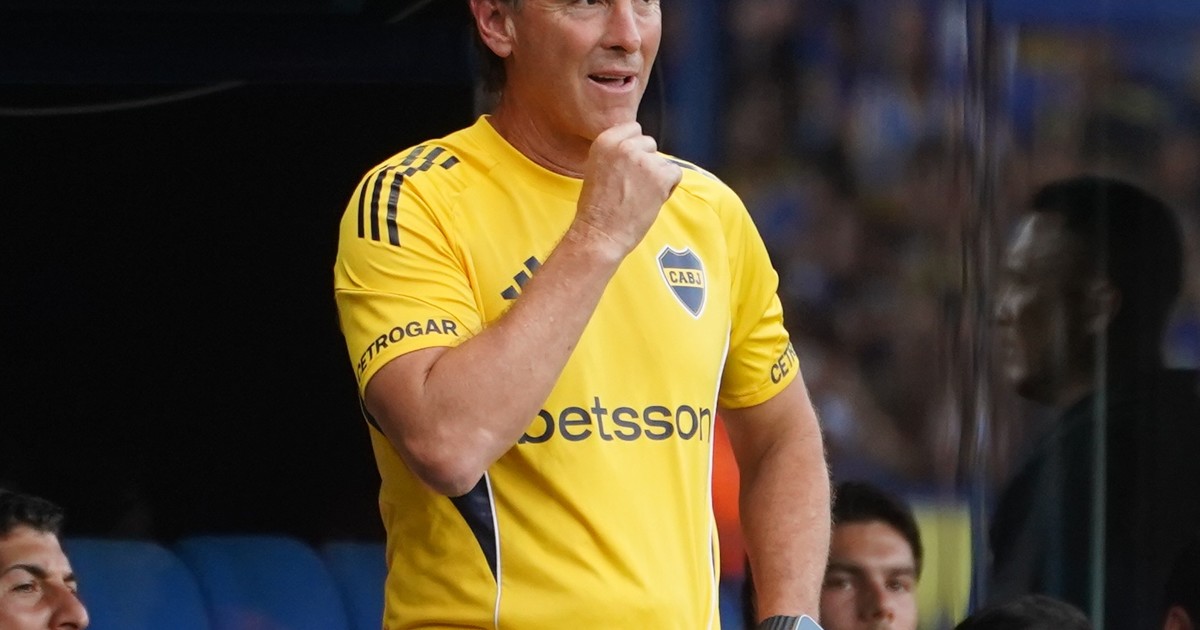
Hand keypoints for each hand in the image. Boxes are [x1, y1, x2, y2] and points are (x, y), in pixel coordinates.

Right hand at [571, 122, 681, 259]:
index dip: (634, 149)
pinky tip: (651, 200)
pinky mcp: (660, 176)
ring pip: (662, 160)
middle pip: (649, 143)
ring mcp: (644, 160)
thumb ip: (615, 153)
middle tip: (633, 185)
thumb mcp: (596, 167)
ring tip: (640, 196)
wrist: (600, 234)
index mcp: (605, 141)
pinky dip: (668, 187)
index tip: (627, 167)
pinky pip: (675, 173)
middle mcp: (625, 146)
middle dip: (646, 161)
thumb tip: (637, 146)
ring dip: (657, 176)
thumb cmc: (596, 208)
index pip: (633, 128)